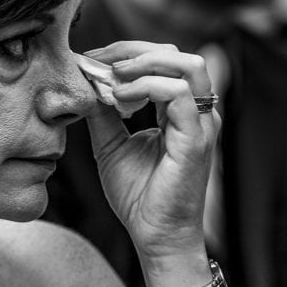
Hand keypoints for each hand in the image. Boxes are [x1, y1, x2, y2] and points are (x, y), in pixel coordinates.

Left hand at [82, 41, 220, 267]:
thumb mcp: (110, 144)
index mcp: (180, 110)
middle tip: (97, 62)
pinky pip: (179, 94)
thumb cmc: (138, 195)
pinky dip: (145, 87)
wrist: (154, 235)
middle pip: (175, 54)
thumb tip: (85, 81)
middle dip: (131, 50)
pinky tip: (121, 100)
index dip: (125, 53)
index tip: (90, 59)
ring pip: (187, 65)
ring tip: (112, 80)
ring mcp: (201, 124)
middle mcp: (196, 111)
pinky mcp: (196, 139)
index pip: (162, 60)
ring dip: (142, 64)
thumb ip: (102, 112)